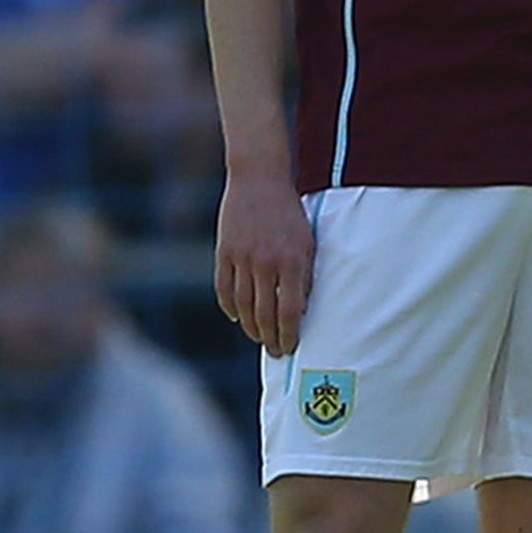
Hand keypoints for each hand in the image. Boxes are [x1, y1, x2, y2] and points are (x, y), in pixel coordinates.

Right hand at [214, 171, 314, 357]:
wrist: (259, 181)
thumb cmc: (290, 213)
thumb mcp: (308, 240)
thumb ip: (305, 273)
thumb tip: (302, 308)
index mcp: (292, 259)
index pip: (291, 309)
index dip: (290, 332)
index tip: (291, 347)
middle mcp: (266, 262)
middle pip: (265, 313)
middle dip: (271, 337)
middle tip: (275, 351)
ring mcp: (242, 258)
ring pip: (243, 306)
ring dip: (251, 327)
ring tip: (259, 337)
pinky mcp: (223, 253)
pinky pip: (224, 290)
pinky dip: (230, 308)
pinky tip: (238, 318)